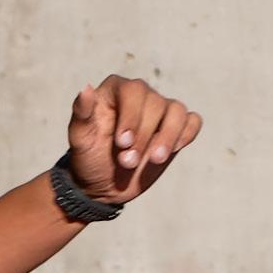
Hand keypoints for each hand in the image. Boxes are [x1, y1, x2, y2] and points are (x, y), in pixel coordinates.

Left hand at [67, 75, 202, 208]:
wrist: (103, 184)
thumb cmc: (89, 156)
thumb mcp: (80, 138)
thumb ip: (82, 113)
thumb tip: (86, 88)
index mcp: (115, 91)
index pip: (133, 91)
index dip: (131, 116)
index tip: (122, 143)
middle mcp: (140, 95)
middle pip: (155, 103)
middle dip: (144, 135)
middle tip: (127, 161)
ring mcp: (160, 111)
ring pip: (176, 111)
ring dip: (168, 137)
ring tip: (154, 160)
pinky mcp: (175, 128)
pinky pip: (192, 122)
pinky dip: (185, 135)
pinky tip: (170, 152)